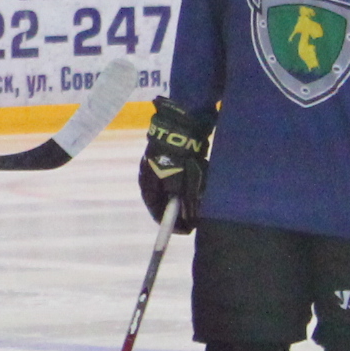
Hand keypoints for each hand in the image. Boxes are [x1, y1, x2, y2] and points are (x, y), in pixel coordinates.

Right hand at [140, 98, 211, 230]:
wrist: (182, 120)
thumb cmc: (178, 154)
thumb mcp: (179, 181)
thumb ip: (182, 202)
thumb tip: (187, 220)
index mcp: (147, 182)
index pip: (156, 210)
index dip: (171, 223)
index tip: (187, 230)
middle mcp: (150, 174)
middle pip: (165, 199)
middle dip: (181, 210)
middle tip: (197, 216)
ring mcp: (160, 162)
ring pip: (174, 187)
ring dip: (187, 195)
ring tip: (202, 198)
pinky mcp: (172, 154)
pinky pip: (181, 175)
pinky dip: (190, 182)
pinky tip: (201, 179)